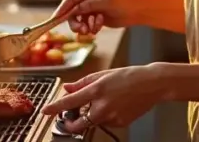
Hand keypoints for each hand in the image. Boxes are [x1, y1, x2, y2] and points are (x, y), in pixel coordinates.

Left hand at [41, 65, 164, 129]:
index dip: (55, 108)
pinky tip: (116, 105)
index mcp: (97, 90)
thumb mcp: (104, 74)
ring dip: (91, 116)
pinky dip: (106, 116)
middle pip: (78, 123)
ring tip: (105, 102)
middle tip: (70, 118)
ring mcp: (112, 116)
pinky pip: (106, 122)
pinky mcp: (120, 123)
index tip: (45, 111)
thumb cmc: (129, 76)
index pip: (70, 102)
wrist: (152, 84)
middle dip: (71, 123)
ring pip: (93, 122)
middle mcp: (103, 106)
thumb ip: (83, 82)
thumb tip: (67, 88)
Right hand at [51, 0, 138, 34]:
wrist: (135, 12)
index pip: (70, 0)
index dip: (61, 9)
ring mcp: (89, 8)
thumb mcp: (106, 3)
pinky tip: (99, 27)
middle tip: (83, 30)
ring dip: (84, 27)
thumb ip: (90, 5)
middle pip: (71, 12)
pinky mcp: (93, 17)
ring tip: (93, 30)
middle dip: (75, 22)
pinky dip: (90, 28)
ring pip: (77, 20)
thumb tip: (75, 8)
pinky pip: (85, 25)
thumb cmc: (123, 4)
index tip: (55, 20)